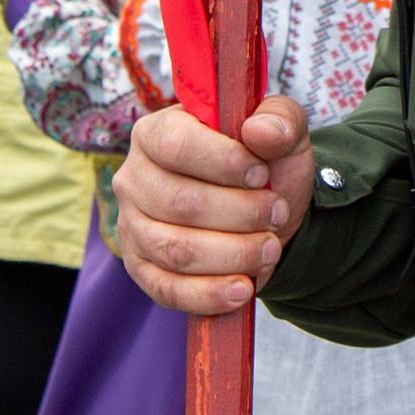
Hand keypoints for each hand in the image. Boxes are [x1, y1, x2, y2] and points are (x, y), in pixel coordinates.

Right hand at [115, 94, 314, 314]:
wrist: (264, 216)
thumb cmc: (263, 166)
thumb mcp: (282, 133)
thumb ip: (279, 120)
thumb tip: (262, 132)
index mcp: (157, 132)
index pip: (176, 145)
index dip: (224, 162)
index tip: (261, 174)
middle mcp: (134, 179)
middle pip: (179, 203)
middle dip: (240, 213)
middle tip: (277, 214)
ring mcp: (132, 227)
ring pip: (176, 250)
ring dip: (233, 254)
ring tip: (270, 248)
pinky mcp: (142, 270)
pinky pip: (168, 289)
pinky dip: (209, 294)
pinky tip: (242, 289)